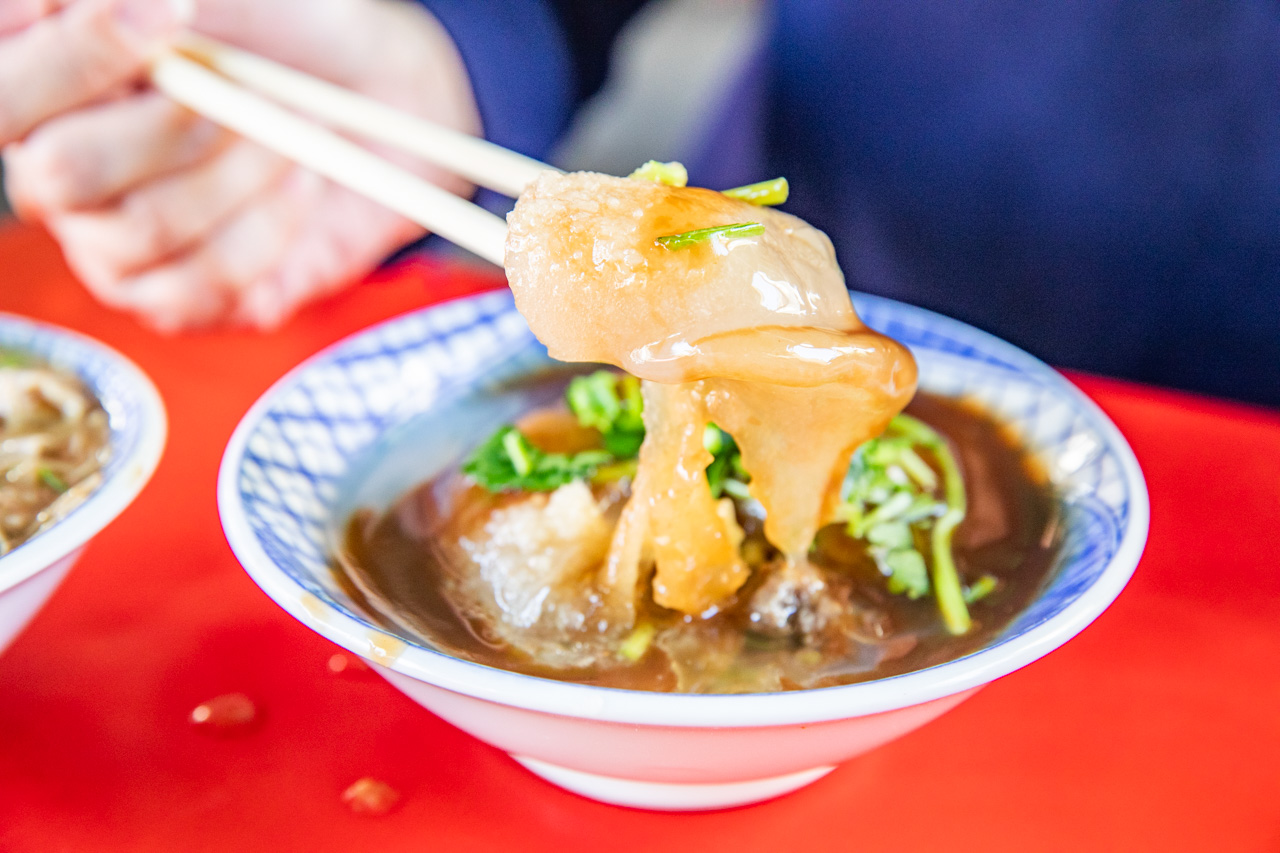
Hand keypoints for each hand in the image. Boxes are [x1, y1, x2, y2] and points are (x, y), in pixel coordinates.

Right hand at [2, 0, 479, 330]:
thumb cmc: (280, 25)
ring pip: (145, 230)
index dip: (76, 57)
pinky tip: (303, 184)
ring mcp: (111, 244)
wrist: (371, 93)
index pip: (7, 90)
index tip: (169, 15)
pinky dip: (270, 227)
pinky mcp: (178, 298)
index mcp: (45, 84)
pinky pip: (203, 284)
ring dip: (240, 173)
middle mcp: (57, 170)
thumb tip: (110, 3)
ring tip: (296, 129)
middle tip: (244, 87)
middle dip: (172, 127)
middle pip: (62, 173)